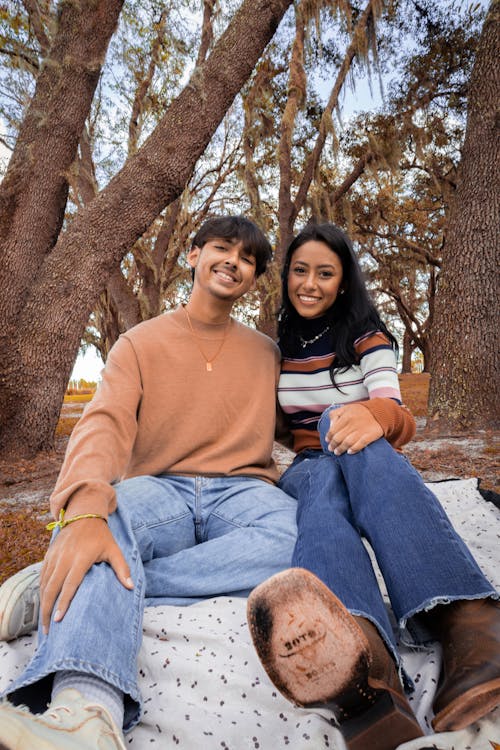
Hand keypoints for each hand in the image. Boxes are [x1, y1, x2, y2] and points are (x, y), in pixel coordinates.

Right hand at [40, 518, 132, 633]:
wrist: (84, 515)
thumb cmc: (101, 536)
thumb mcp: (114, 550)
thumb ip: (122, 568)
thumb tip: (130, 587)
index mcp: (81, 558)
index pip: (70, 584)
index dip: (63, 602)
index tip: (58, 619)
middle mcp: (65, 558)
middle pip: (52, 587)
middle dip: (47, 610)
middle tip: (48, 629)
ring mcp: (55, 556)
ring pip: (44, 583)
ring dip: (42, 603)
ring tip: (44, 622)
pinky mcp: (49, 554)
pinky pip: (42, 576)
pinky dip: (40, 591)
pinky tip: (42, 603)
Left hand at [325, 403, 382, 454]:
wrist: (380, 411)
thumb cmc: (361, 411)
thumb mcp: (346, 408)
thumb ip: (335, 414)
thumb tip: (330, 425)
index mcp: (346, 416)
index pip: (333, 430)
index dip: (329, 437)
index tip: (327, 441)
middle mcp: (352, 424)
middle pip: (339, 438)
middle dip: (333, 445)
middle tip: (331, 449)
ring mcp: (361, 430)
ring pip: (347, 442)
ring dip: (341, 449)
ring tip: (337, 452)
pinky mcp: (370, 435)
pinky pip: (360, 444)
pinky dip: (354, 449)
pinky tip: (349, 452)